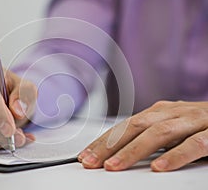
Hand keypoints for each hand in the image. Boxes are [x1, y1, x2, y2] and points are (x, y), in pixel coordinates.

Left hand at [78, 101, 207, 171]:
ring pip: (158, 134)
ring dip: (133, 150)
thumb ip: (148, 138)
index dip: (103, 142)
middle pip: (134, 127)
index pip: (124, 127)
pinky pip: (194, 144)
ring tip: (114, 167)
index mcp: (158, 112)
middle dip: (109, 146)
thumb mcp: (169, 128)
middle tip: (90, 162)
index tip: (85, 156)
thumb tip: (118, 152)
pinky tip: (159, 168)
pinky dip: (176, 156)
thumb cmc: (198, 123)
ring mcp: (192, 120)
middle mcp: (171, 113)